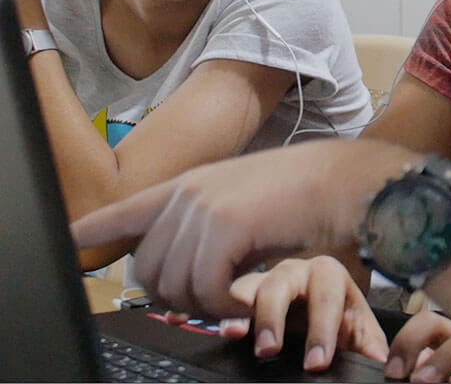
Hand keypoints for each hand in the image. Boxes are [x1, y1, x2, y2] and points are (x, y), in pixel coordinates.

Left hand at [71, 138, 419, 316]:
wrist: (343, 182)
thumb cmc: (303, 198)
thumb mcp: (243, 207)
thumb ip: (206, 230)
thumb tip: (182, 272)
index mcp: (188, 186)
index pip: (120, 212)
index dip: (88, 234)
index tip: (68, 245)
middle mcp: (185, 194)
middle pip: (146, 271)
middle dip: (179, 298)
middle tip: (220, 300)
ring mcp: (201, 208)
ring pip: (173, 286)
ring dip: (207, 306)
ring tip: (243, 297)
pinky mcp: (221, 228)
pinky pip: (204, 291)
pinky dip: (227, 306)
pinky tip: (250, 299)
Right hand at [221, 256, 387, 370]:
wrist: (321, 316)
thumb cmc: (340, 320)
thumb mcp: (359, 332)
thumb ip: (369, 346)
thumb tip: (383, 365)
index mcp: (330, 277)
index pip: (327, 295)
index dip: (322, 328)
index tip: (317, 362)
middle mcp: (296, 273)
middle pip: (281, 283)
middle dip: (274, 315)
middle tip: (270, 348)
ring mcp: (266, 281)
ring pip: (249, 286)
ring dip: (240, 310)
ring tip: (234, 332)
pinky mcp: (243, 295)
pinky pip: (224, 296)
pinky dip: (214, 309)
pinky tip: (206, 324)